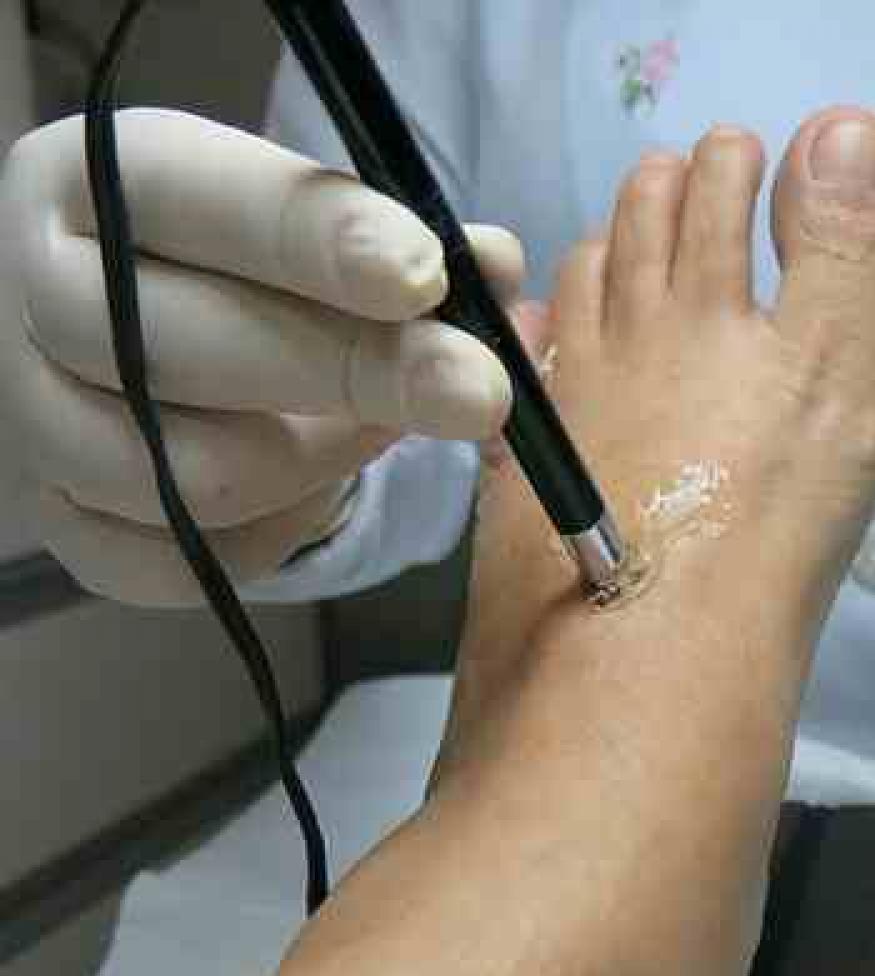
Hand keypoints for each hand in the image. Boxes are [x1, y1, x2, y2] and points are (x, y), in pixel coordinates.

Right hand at [0, 108, 519, 604]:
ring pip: (195, 471)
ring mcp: (33, 415)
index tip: (424, 276)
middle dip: (358, 374)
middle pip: (193, 348)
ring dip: (321, 461)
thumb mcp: (310, 227)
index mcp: (93, 179)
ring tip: (371, 428)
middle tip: (477, 391)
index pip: (200, 201)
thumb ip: (409, 241)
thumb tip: (494, 265)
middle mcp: (37, 288)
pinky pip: (186, 562)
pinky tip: (307, 486)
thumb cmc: (243, 272)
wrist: (138, 339)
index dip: (319, 242)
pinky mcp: (62, 525)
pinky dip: (274, 534)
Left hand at [451, 110, 874, 737]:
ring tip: (620, 237)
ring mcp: (568, 402)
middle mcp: (628, 339)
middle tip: (680, 169)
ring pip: (578, 294)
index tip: (739, 147)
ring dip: (603, 247)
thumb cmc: (768, 518)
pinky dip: (533, 336)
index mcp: (711, 311)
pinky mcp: (530, 467)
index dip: (730, 165)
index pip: (716, 203)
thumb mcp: (842, 374)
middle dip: (664, 188)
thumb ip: (846, 250)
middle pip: (638, 236)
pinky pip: (523, 376)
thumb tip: (843, 129)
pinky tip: (539, 338)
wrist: (646, 650)